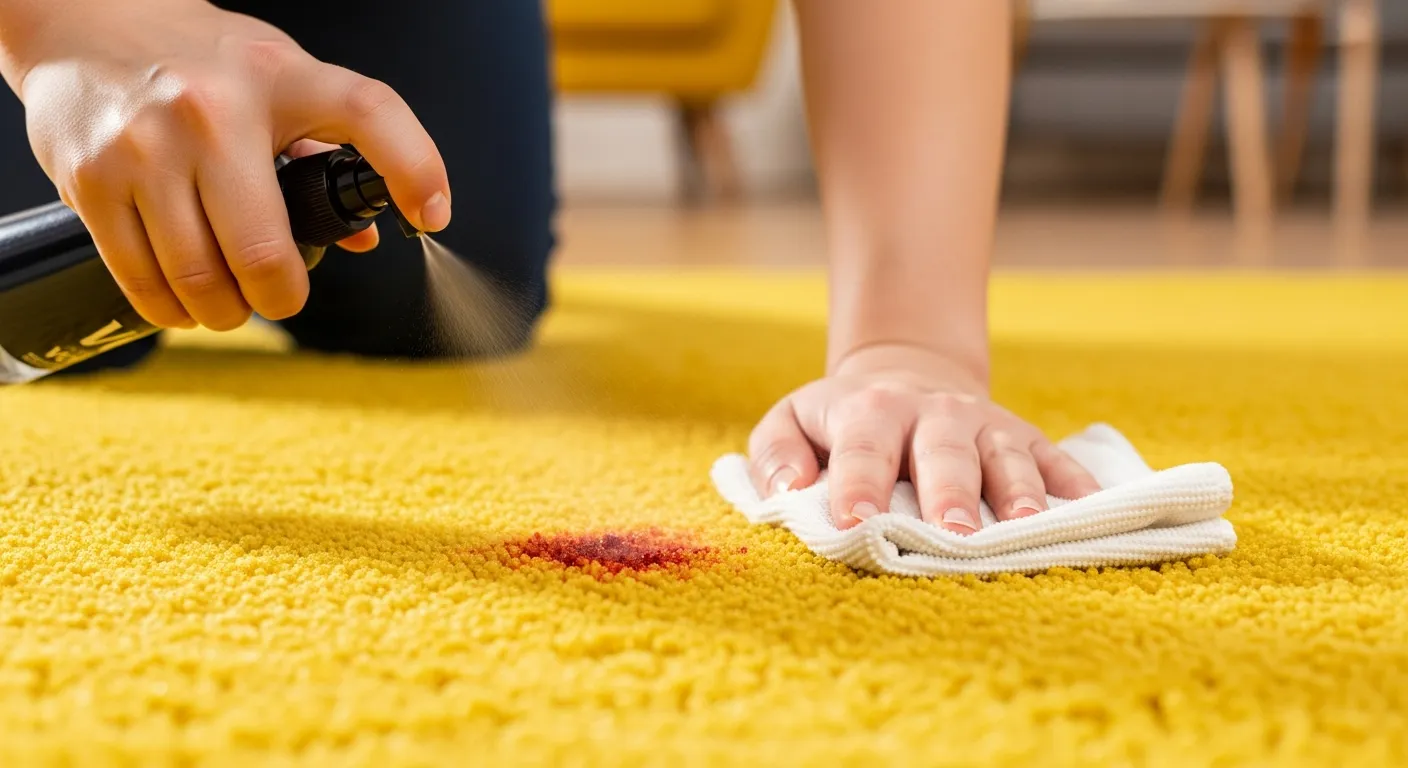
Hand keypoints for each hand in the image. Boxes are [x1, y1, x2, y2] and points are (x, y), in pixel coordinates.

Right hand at [13, 0, 449, 330]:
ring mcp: (145, 146)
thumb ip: (327, 149)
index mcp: (279, 78)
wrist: (83, 23)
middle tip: (279, 296)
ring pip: (199, 277)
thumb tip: (364, 236)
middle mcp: (211, 110)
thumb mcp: (277, 81)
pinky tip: (182, 301)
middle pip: (264, 251)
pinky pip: (140, 277)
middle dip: (280, 296)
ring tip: (228, 302)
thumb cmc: (201, 62)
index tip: (431, 215)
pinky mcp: (90, 179)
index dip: (415, 169)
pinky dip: (170, 307)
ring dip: (224, 311)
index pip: (369, 112)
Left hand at [748, 344, 1100, 533]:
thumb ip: (775, 454)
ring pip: (1004, 454)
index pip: (862, 448)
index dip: (858, 484)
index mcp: (869, 411)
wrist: (905, 377)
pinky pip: (1055, 459)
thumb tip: (787, 489)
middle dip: (948, 491)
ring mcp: (984, 425)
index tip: (853, 522)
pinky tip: (1091, 508)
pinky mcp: (1024, 437)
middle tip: (951, 531)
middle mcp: (932, 413)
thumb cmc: (840, 423)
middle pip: (942, 451)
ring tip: (1026, 525)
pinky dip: (1075, 484)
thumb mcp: (793, 422)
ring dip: (1017, 490)